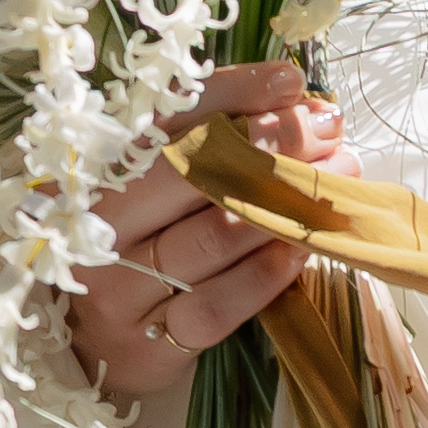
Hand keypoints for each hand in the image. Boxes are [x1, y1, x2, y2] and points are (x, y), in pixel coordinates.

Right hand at [68, 60, 345, 404]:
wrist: (93, 346)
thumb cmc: (134, 249)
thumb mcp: (150, 190)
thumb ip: (202, 145)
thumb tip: (290, 103)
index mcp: (92, 172)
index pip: (164, 118)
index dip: (231, 94)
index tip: (289, 81)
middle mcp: (98, 225)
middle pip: (191, 174)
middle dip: (268, 145)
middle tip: (325, 128)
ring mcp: (121, 288)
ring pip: (212, 237)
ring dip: (283, 205)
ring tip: (336, 176)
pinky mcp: (151, 344)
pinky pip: (219, 305)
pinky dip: (266, 274)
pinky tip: (303, 247)